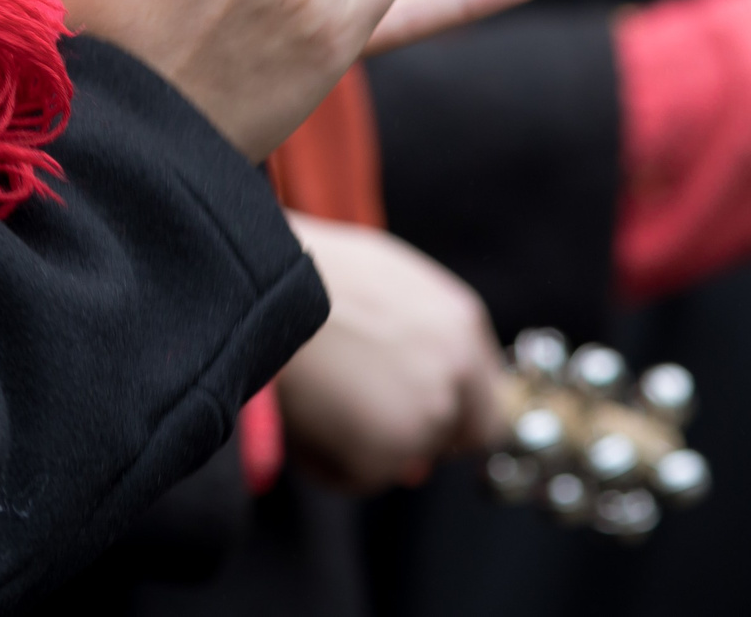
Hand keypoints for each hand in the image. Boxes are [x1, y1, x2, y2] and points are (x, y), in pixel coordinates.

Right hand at [275, 215, 505, 491]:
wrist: (263, 291)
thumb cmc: (313, 273)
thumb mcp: (389, 279)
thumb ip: (423, 330)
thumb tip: (428, 374)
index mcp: (461, 325)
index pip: (487, 400)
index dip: (454, 411)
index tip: (423, 414)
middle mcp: (455, 375)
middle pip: (454, 435)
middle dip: (416, 433)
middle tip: (364, 417)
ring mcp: (423, 419)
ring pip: (402, 456)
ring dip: (367, 444)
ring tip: (321, 397)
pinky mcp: (383, 455)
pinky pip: (357, 476)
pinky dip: (329, 463)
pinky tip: (303, 418)